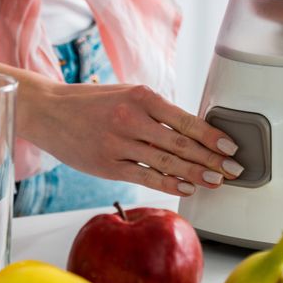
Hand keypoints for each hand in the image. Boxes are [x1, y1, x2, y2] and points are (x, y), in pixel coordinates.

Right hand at [20, 80, 243, 196]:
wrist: (48, 112)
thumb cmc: (92, 102)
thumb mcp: (127, 93)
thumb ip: (156, 110)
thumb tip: (193, 130)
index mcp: (141, 96)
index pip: (185, 120)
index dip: (212, 136)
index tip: (231, 146)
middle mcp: (132, 119)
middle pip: (181, 144)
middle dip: (212, 159)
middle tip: (234, 169)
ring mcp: (118, 144)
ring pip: (166, 163)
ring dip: (196, 174)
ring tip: (217, 181)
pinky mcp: (107, 165)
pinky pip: (145, 177)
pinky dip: (169, 184)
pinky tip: (187, 188)